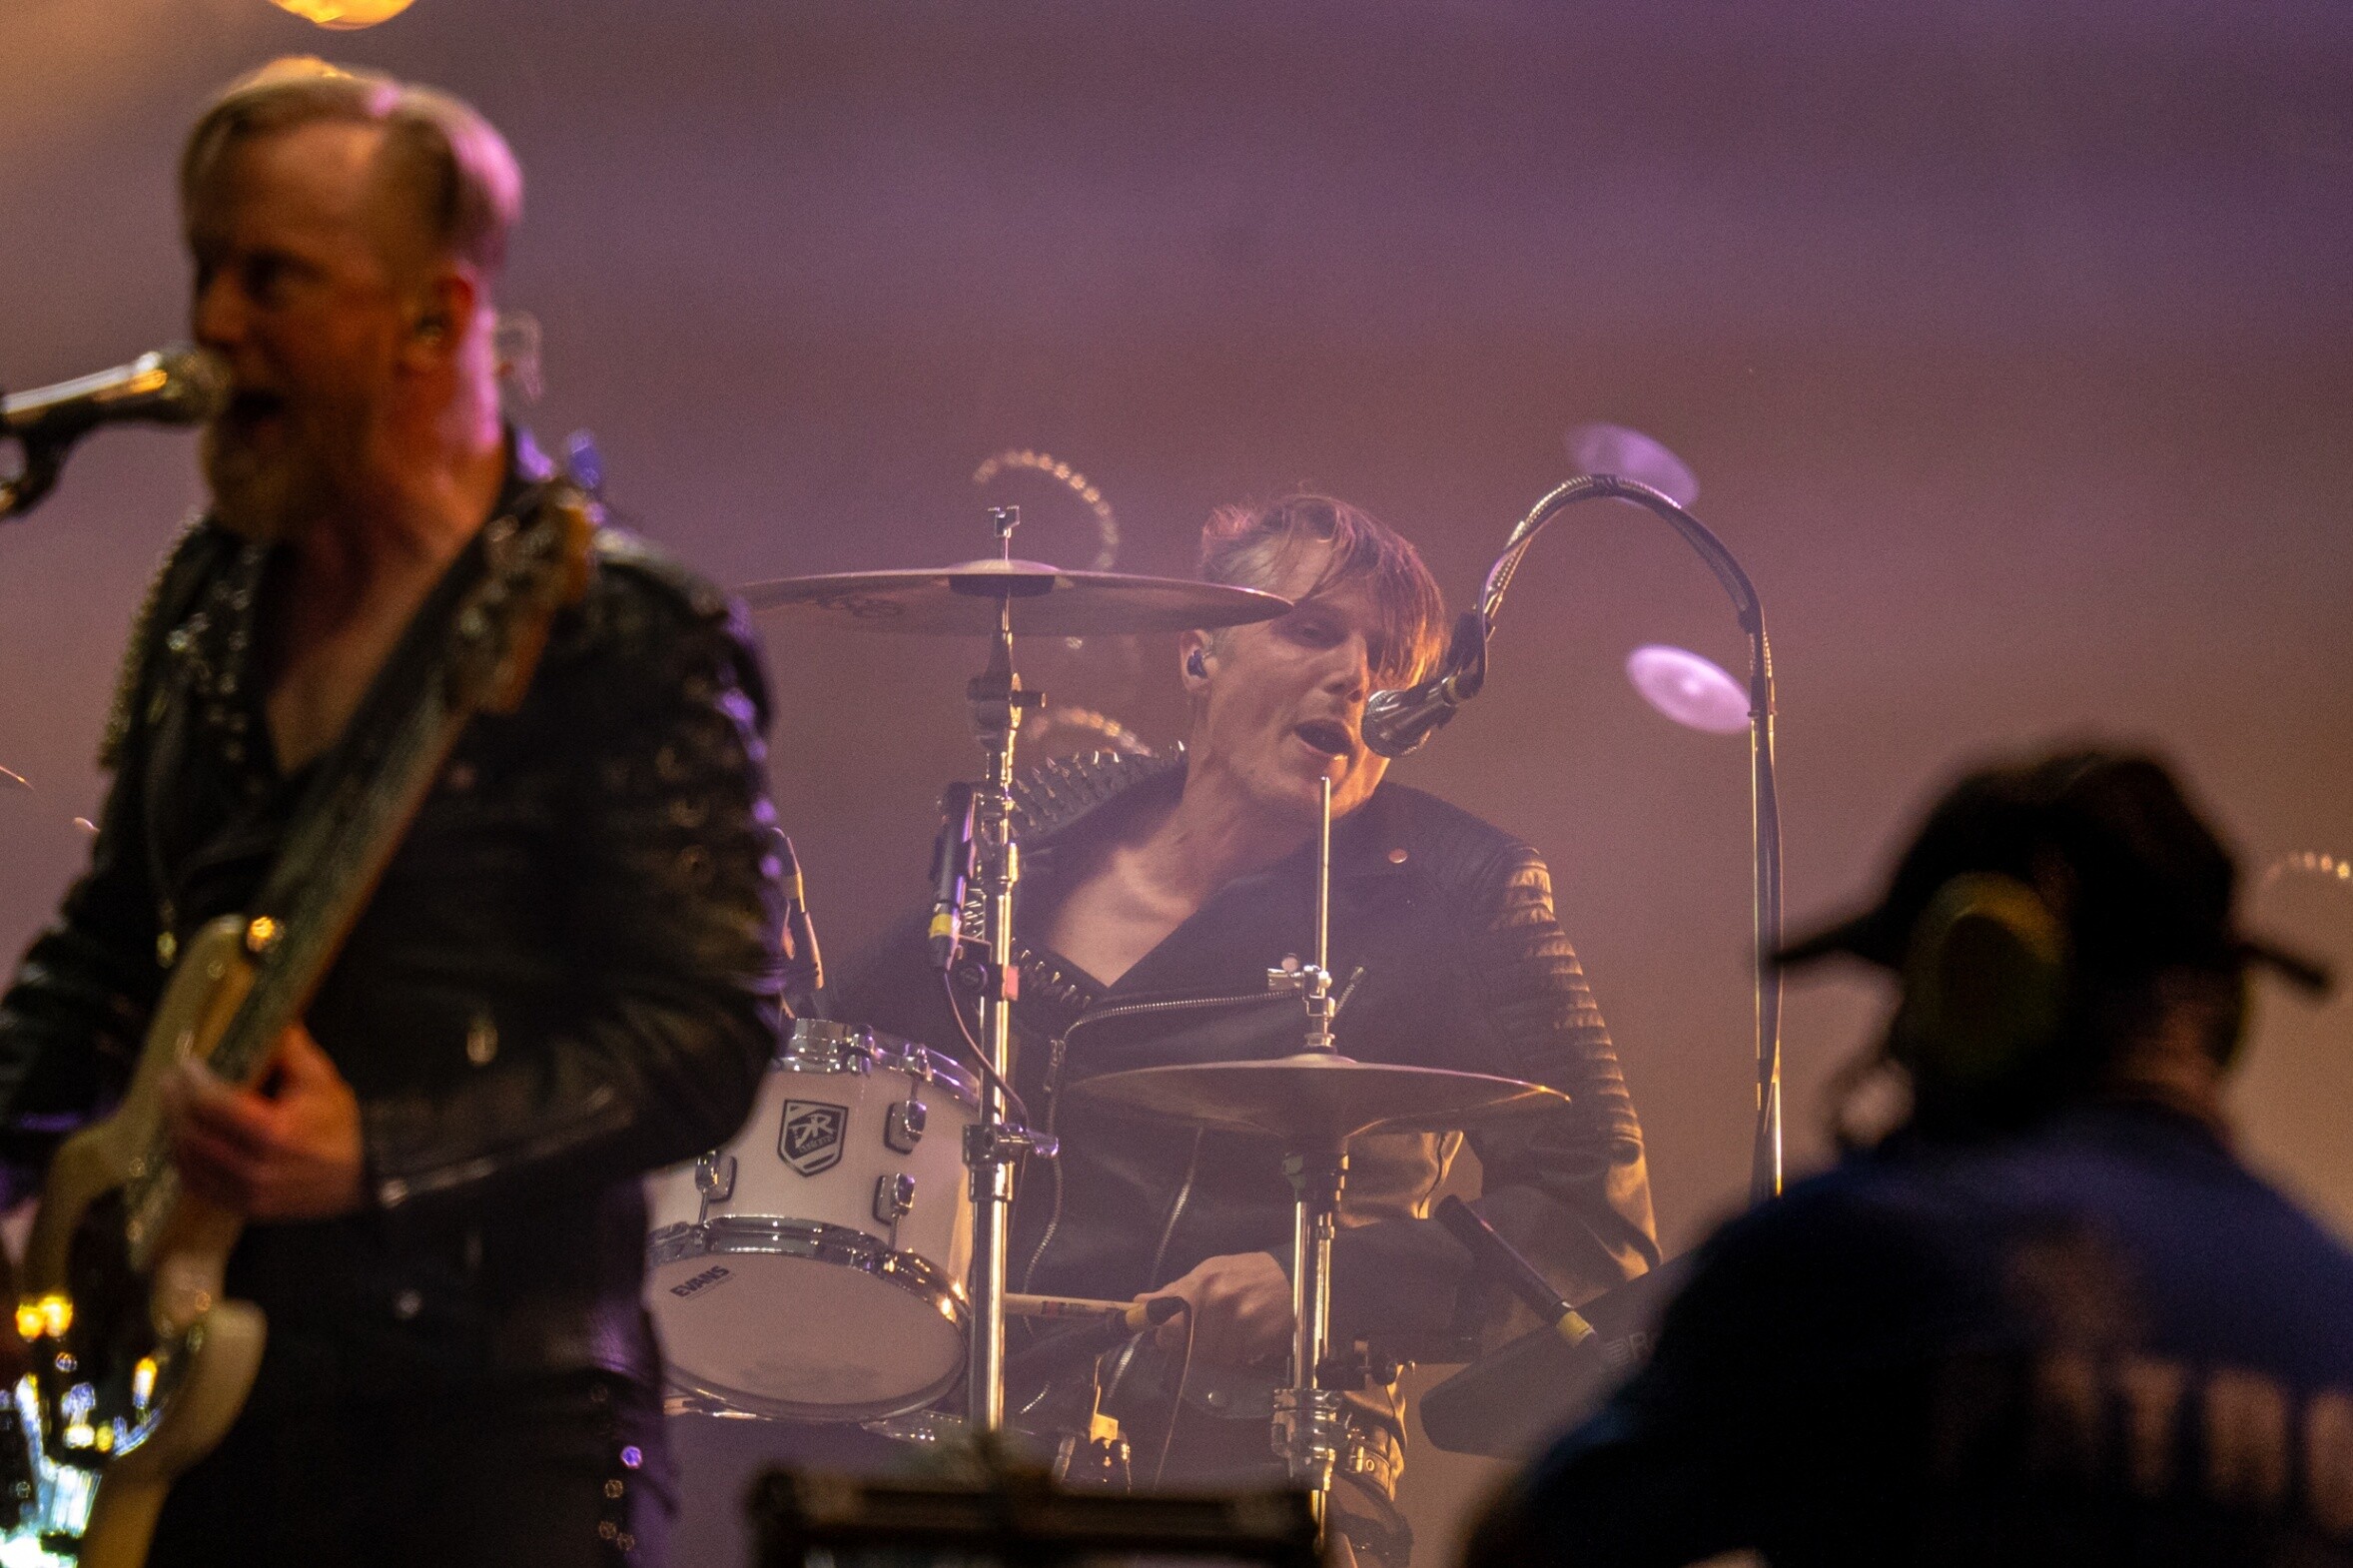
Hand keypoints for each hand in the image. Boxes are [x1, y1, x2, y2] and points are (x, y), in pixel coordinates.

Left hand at [163, 1024, 364, 1220]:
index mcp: (275, 1132)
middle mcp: (257, 1166)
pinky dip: (184, 1161)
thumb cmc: (341, 1125)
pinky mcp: (246, 1206)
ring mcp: (249, 1191)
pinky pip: (198, 1185)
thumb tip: (272, 1021)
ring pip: (189, 1160)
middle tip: (169, 1082)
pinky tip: (184, 1141)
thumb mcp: (322, 1081)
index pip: (213, 1105)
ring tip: (173, 1108)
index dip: (192, 1082)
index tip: (187, 1064)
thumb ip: (292, 1051)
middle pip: (193, 1132)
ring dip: (175, 1131)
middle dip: (175, 1103)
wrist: (363, 1175)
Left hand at [1141, 1251, 1293, 1367]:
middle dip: (1191, 1346)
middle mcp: (1220, 1303)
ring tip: (1228, 1335)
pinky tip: (1244, 1339)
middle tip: (1203, 1336)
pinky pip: (1235, 1360)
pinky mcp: (1258, 1340)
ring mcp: (1241, 1323)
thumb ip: (1176, 1289)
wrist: (1295, 1277)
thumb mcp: (1211, 1270)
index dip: (1165, 1335)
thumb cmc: (1249, 1272)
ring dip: (1216, 1352)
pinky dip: (1236, 1355)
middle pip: (1190, 1346)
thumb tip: (1140, 1301)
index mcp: (1204, 1284)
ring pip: (1212, 1357)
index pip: (1169, 1323)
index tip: (1167, 1337)